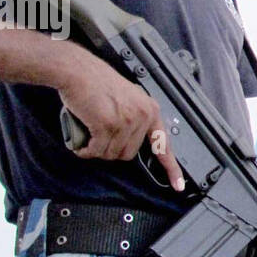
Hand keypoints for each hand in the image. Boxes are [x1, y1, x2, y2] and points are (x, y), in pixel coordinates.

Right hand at [58, 52, 185, 190]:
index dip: (171, 168)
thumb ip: (135, 117)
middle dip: (111, 150)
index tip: (178, 185)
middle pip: (129, 154)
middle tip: (99, 136)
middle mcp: (142, 115)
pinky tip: (81, 144)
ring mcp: (126, 121)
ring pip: (112, 154)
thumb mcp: (127, 98)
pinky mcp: (108, 125)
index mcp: (150, 109)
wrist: (77, 71)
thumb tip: (131, 142)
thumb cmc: (96, 82)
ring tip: (89, 134)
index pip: (164, 144)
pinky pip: (97, 150)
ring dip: (97, 150)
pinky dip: (86, 151)